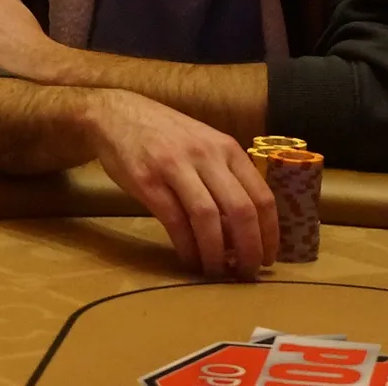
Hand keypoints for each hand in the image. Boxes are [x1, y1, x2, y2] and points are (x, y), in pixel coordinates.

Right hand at [85, 88, 276, 280]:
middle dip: (249, 249)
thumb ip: (225, 176)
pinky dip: (186, 247)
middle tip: (247, 274)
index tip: (268, 258)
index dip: (270, 233)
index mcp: (227, 148)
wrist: (117, 114)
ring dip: (216, 253)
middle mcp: (206, 155)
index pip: (261, 195)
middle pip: (240, 209)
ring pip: (208, 218)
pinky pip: (175, 221)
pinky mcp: (147, 181)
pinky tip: (190, 260)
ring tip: (218, 273)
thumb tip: (245, 227)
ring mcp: (176, 167)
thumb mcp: (205, 144)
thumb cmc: (167, 134)